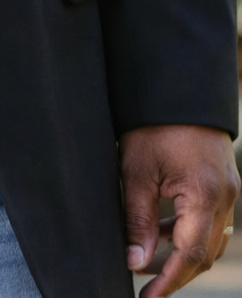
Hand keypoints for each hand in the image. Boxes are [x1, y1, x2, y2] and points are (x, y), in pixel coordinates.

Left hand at [122, 124, 238, 294]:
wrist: (177, 86)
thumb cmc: (154, 122)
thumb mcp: (137, 170)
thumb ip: (137, 220)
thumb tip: (134, 261)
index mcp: (206, 195)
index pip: (190, 256)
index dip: (168, 282)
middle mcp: (225, 196)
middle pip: (204, 253)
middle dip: (175, 272)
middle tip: (145, 285)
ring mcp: (229, 189)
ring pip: (209, 238)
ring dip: (182, 253)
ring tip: (148, 260)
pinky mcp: (224, 181)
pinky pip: (210, 219)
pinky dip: (189, 231)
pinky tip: (164, 230)